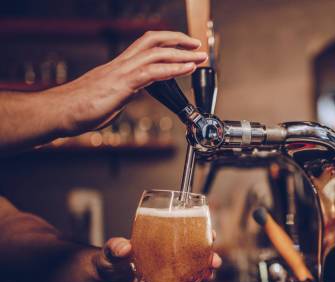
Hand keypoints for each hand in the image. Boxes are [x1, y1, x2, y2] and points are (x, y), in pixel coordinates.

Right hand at [54, 31, 207, 134]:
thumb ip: (122, 95)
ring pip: (157, 54)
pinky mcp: (122, 84)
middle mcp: (121, 64)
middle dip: (178, 41)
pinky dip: (173, 69)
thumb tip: (129, 98)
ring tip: (199, 57)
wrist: (60, 112)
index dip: (166, 43)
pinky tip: (187, 69)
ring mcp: (122, 72)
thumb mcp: (108, 99)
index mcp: (119, 67)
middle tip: (196, 45)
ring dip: (182, 55)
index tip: (183, 47)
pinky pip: (152, 73)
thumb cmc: (79, 109)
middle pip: (154, 41)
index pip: (146, 45)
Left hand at [93, 237, 221, 281]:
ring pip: (194, 276)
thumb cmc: (109, 260)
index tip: (211, 234)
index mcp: (163, 244)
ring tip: (206, 279)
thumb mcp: (112, 250)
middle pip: (197, 257)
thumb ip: (116, 247)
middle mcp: (170, 259)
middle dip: (210, 259)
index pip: (188, 236)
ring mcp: (169, 276)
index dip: (203, 234)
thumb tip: (123, 247)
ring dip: (204, 277)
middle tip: (213, 262)